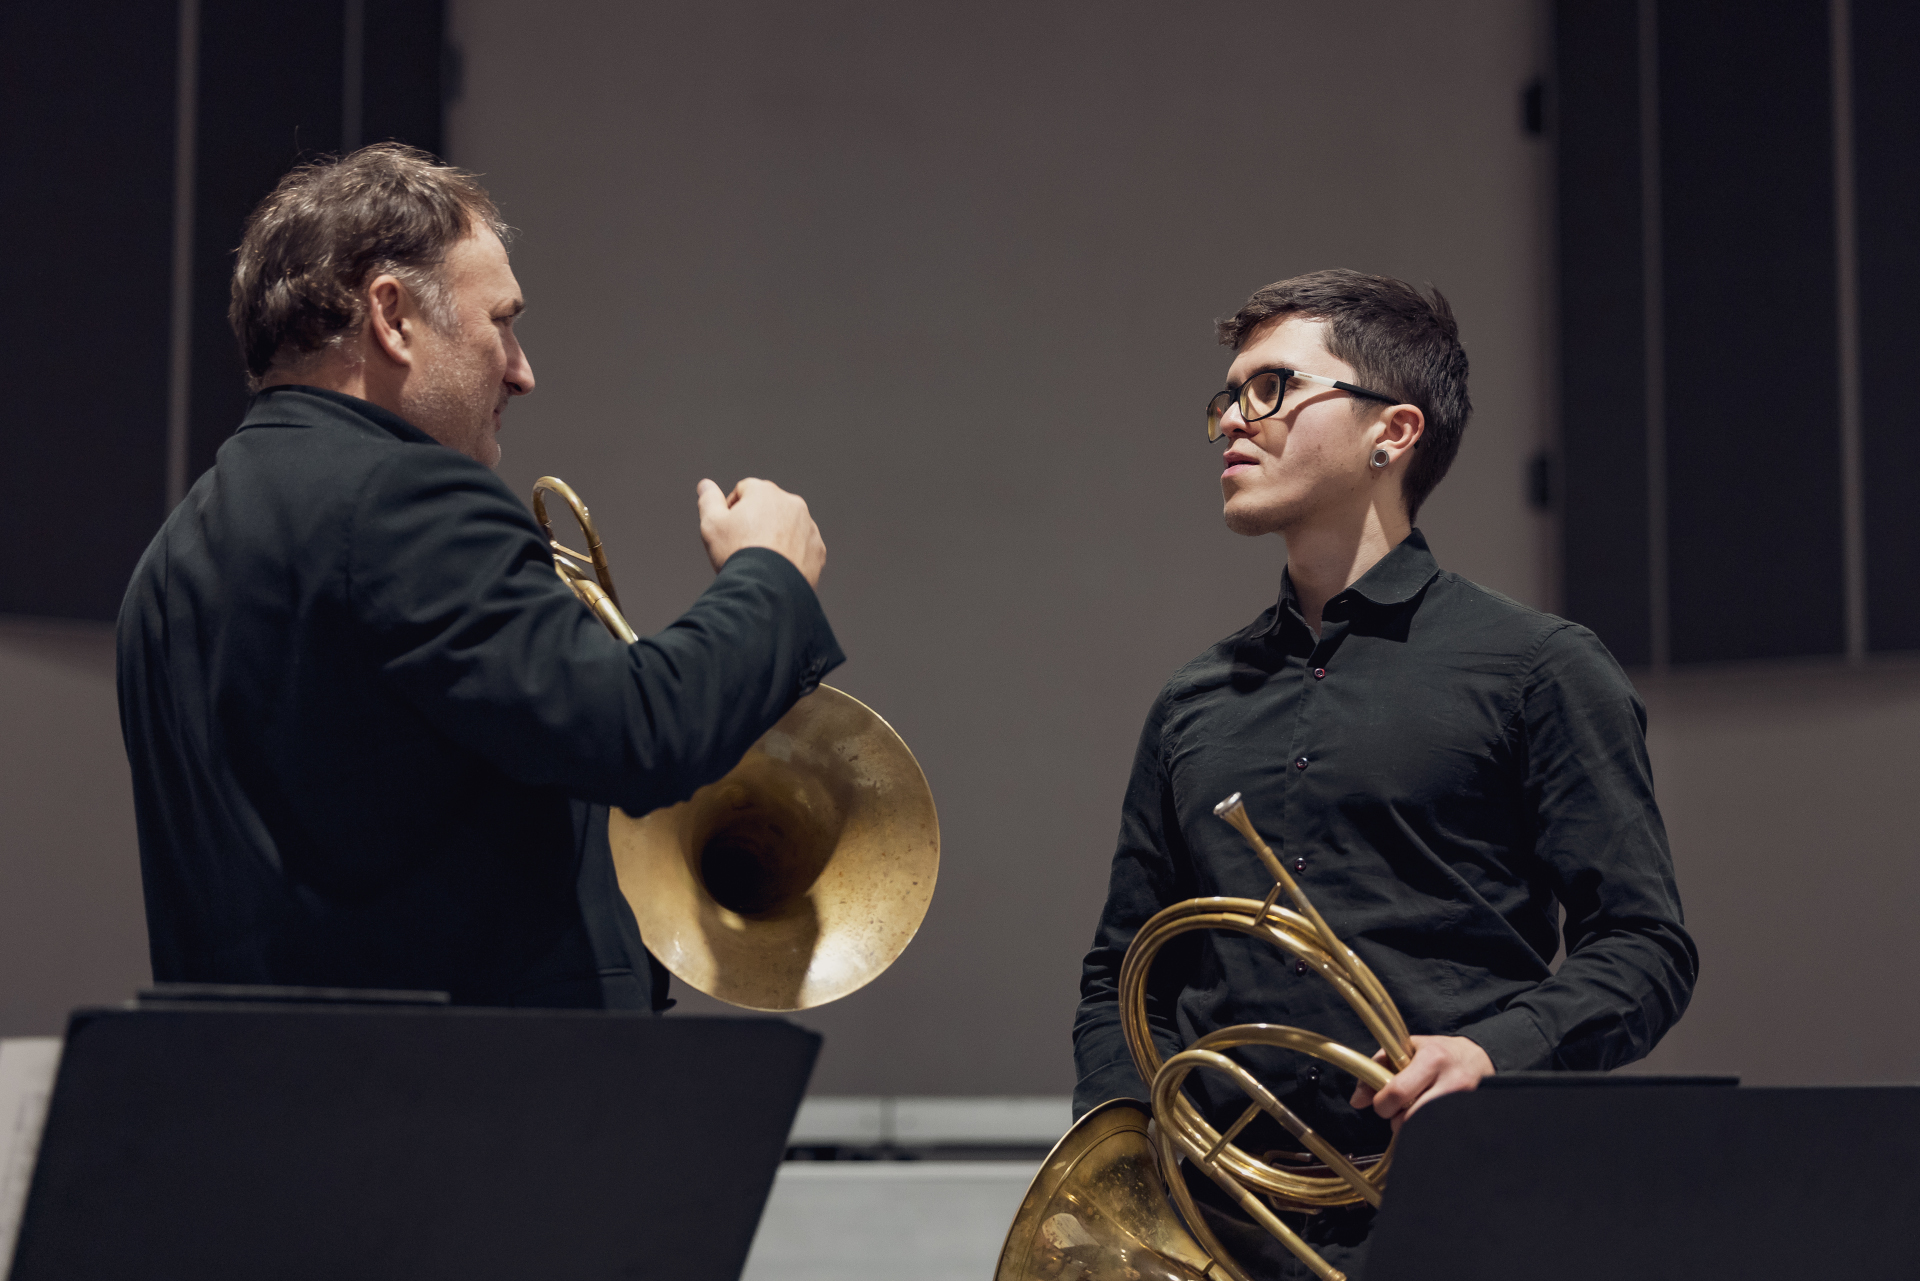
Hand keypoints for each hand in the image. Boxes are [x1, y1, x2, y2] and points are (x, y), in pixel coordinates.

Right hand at [695, 477, 825, 587]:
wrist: (767, 589)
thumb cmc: (737, 554)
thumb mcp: (712, 524)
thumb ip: (709, 500)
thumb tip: (706, 485)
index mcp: (765, 491)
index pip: (744, 491)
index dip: (732, 510)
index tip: (729, 531)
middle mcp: (792, 503)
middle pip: (768, 508)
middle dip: (757, 522)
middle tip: (744, 547)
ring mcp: (808, 526)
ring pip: (787, 527)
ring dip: (776, 537)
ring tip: (762, 560)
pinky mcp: (818, 549)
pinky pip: (802, 547)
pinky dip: (792, 554)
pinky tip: (778, 569)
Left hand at [1349, 1034, 1493, 1132]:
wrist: (1478, 1059)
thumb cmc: (1436, 1053)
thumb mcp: (1406, 1049)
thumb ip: (1377, 1068)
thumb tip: (1357, 1101)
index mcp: (1431, 1059)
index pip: (1398, 1092)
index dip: (1382, 1104)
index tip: (1382, 1103)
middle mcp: (1451, 1080)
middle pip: (1411, 1118)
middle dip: (1396, 1120)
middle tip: (1398, 1111)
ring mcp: (1463, 1101)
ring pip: (1424, 1129)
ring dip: (1411, 1128)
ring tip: (1414, 1114)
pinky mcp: (1471, 1116)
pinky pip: (1439, 1134)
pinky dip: (1426, 1131)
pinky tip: (1427, 1120)